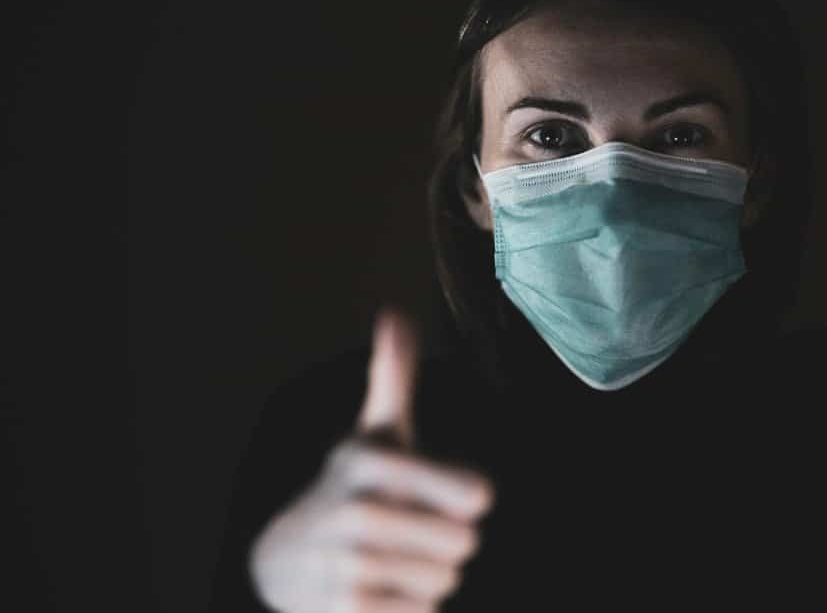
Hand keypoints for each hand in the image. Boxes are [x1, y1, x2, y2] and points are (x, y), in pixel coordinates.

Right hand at [249, 309, 493, 612]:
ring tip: (394, 559)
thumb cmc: (354, 488)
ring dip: (429, 577)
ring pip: (444, 583)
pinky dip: (411, 608)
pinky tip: (382, 592)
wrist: (286, 559)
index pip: (474, 495)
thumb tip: (396, 311)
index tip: (452, 492)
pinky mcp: (345, 610)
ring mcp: (345, 563)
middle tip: (412, 531)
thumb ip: (394, 375)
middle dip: (447, 543)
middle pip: (463, 544)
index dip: (469, 498)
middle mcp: (354, 509)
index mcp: (369, 460)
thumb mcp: (375, 430)